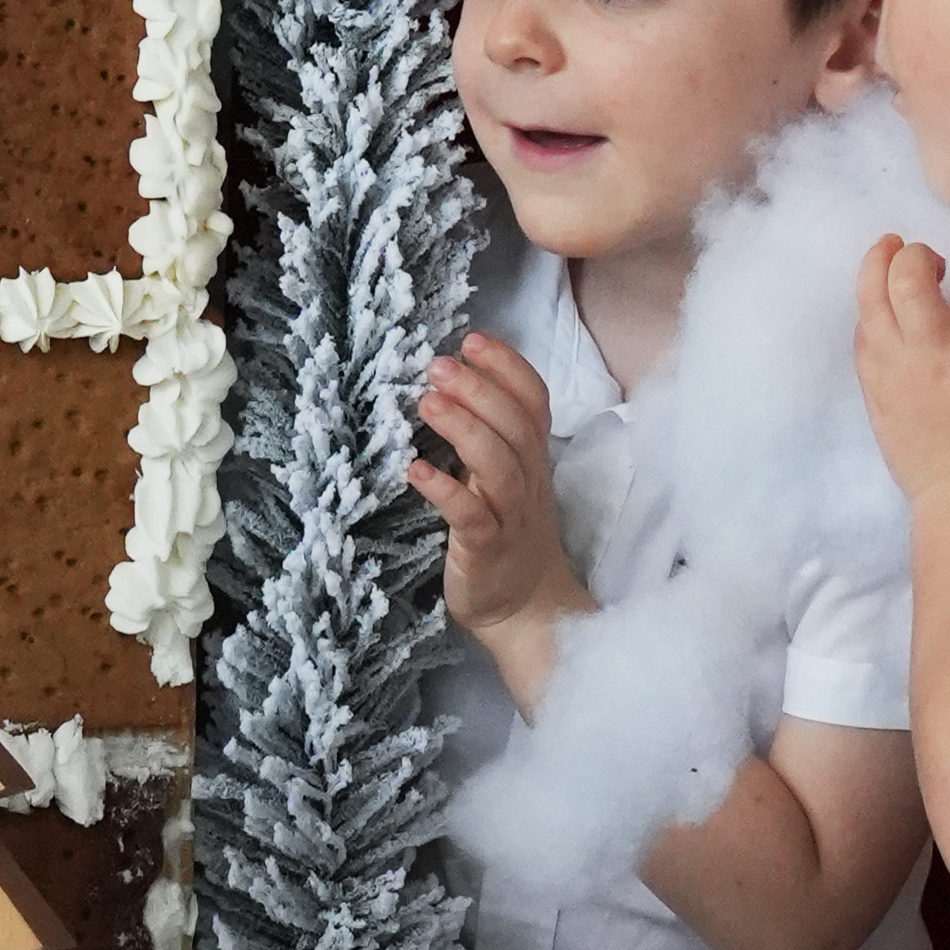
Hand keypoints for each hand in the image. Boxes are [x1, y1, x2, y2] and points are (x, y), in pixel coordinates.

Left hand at [413, 329, 586, 659]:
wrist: (526, 611)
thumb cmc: (506, 537)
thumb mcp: (504, 481)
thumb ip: (486, 439)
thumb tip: (442, 388)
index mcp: (531, 459)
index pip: (534, 402)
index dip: (508, 367)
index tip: (472, 339)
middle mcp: (526, 482)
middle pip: (516, 426)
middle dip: (479, 389)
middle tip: (438, 364)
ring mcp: (509, 516)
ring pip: (499, 466)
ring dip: (465, 430)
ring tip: (427, 403)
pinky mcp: (485, 551)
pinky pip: (471, 517)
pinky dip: (445, 491)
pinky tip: (416, 470)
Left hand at [853, 235, 949, 497]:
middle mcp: (934, 350)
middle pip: (910, 276)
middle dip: (917, 255)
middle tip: (927, 256)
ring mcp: (897, 369)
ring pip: (872, 297)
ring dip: (878, 265)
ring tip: (887, 249)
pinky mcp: (875, 390)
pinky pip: (862, 335)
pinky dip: (870, 313)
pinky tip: (879, 307)